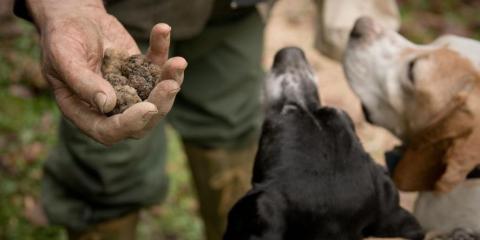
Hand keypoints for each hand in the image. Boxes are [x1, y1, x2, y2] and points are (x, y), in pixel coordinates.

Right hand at [28, 0, 186, 144]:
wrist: (73, 17)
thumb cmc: (61, 39)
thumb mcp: (64, 58)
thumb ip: (83, 82)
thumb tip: (107, 104)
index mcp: (85, 111)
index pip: (109, 131)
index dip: (130, 124)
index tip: (148, 108)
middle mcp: (111, 107)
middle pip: (142, 120)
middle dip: (160, 104)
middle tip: (171, 85)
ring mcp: (130, 90)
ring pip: (157, 97)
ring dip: (170, 80)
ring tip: (177, 62)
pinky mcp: (142, 72)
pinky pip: (158, 67)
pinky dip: (163, 50)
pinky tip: (162, 30)